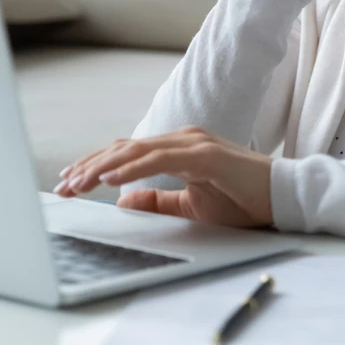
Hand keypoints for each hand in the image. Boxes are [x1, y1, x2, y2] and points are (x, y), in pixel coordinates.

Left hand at [54, 127, 273, 226]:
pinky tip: (109, 179)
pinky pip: (159, 159)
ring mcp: (194, 142)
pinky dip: (131, 168)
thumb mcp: (191, 205)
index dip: (96, 165)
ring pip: (136, 150)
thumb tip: (124, 201)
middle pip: (125, 147)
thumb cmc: (243, 200)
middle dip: (89, 166)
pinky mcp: (205, 154)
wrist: (283, 197)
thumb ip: (159, 200)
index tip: (70, 180)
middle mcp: (183, 138)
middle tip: (62, 185)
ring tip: (77, 183)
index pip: (129, 152)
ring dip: (102, 167)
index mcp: (180, 148)